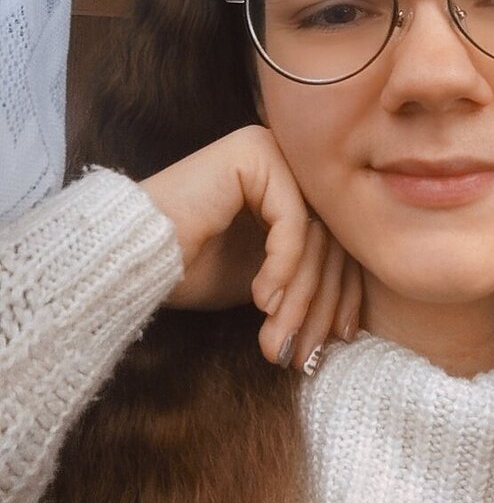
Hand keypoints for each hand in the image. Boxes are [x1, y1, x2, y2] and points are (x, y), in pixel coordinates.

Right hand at [139, 125, 362, 372]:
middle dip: (317, 304)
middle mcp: (287, 158)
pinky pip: (292, 220)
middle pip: (330, 237)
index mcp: (292, 184)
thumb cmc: (189, 269)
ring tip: (278, 338)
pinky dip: (282, 266)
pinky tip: (262, 300)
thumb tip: (354, 317)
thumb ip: (308, 278)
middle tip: (303, 354)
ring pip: (316, 232)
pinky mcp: (254, 152)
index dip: (341, 294)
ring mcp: (271, 149)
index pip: (336, 240)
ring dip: (299, 296)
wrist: (131, 257)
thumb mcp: (266, 280)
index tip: (339, 340)